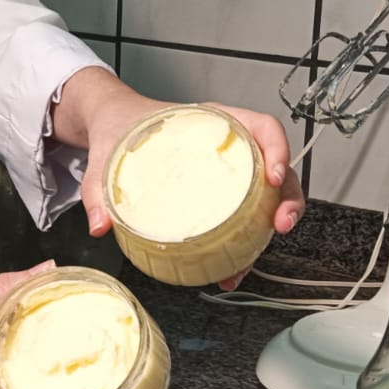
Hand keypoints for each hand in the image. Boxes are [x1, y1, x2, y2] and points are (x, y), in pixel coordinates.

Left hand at [51, 68, 305, 290]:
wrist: (113, 127)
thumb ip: (100, 187)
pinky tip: (230, 267)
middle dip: (288, 197)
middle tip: (281, 224)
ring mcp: (227, 171)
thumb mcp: (108, 153)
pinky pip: (244, 215)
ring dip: (271, 227)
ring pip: (267, 196)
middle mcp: (227, 145)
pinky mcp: (219, 195)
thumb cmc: (122, 127)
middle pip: (276, 167)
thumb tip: (100, 224)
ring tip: (250, 261)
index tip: (274, 176)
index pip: (262, 126)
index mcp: (211, 122)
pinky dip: (245, 242)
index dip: (277, 149)